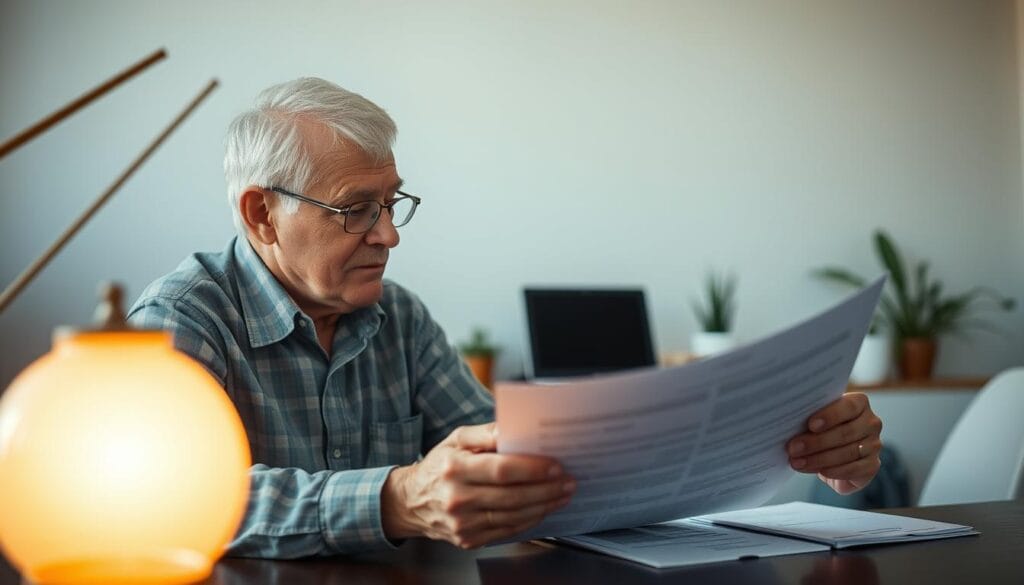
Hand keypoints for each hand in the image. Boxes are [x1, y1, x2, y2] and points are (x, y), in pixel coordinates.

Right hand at [381, 422, 574, 548]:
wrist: (411, 501)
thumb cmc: (439, 466)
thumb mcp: (456, 439)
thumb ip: (485, 432)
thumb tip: (514, 429)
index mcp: (454, 468)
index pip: (501, 470)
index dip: (532, 469)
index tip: (555, 466)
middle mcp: (457, 498)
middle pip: (512, 496)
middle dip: (545, 489)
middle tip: (568, 481)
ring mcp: (462, 523)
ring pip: (513, 517)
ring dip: (543, 506)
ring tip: (562, 495)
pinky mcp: (468, 539)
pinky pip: (506, 531)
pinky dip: (529, 521)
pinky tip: (542, 509)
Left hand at [786, 393, 882, 494]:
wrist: (833, 456)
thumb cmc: (821, 431)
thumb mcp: (815, 420)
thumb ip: (809, 418)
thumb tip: (789, 423)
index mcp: (859, 403)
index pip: (849, 406)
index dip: (830, 416)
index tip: (810, 425)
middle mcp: (871, 422)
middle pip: (845, 432)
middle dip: (816, 442)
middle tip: (793, 448)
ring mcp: (875, 444)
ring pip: (848, 452)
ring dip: (819, 459)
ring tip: (797, 462)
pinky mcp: (873, 465)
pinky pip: (855, 469)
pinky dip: (836, 471)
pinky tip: (820, 472)